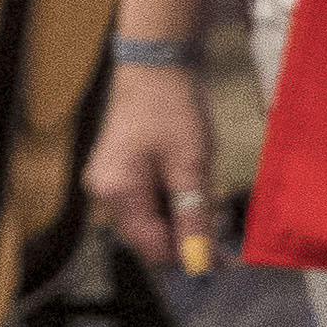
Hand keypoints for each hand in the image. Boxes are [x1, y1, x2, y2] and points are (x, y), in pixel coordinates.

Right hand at [87, 59, 217, 270]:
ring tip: (205, 191)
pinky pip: (146, 202)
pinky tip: (190, 184)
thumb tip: (199, 259)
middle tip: (222, 226)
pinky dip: (171, 201)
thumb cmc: (170, 109)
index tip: (223, 258)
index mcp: (118, 193)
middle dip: (186, 236)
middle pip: (149, 237)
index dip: (187, 256)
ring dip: (181, 218)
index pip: (151, 247)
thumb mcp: (190, 165)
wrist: (154, 68)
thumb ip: (192, 215)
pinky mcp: (118, 174)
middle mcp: (104, 194)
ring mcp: (108, 184)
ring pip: (150, 221)